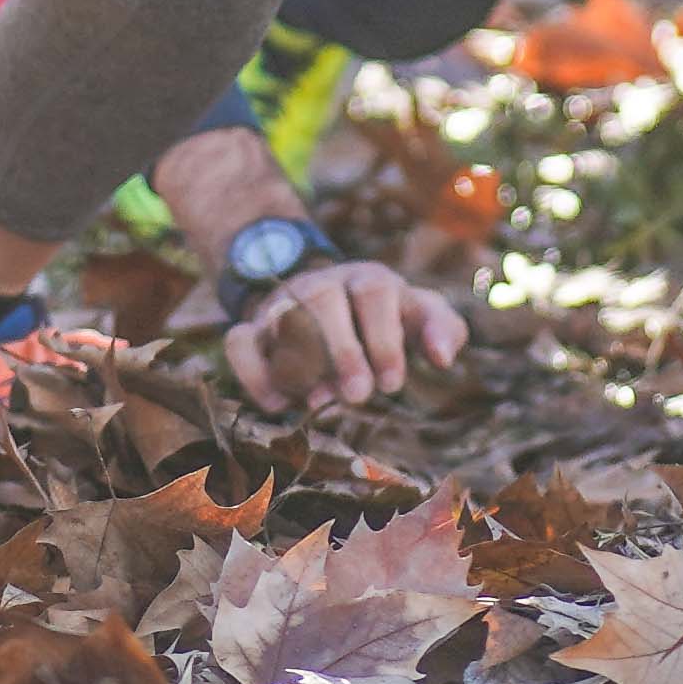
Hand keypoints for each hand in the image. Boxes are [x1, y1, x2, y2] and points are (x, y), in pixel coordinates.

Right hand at [224, 256, 471, 407]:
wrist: (326, 301)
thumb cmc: (386, 318)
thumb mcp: (418, 315)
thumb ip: (443, 328)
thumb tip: (443, 357)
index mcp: (368, 279)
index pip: (376, 291)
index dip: (384, 338)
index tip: (393, 384)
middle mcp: (322, 285)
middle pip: (323, 298)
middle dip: (342, 349)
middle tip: (358, 396)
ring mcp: (283, 305)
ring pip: (281, 318)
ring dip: (300, 363)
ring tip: (320, 401)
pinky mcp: (253, 330)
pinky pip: (239, 342)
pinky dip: (252, 373)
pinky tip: (278, 404)